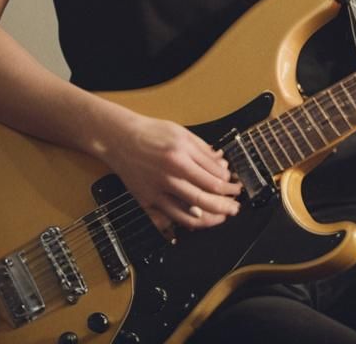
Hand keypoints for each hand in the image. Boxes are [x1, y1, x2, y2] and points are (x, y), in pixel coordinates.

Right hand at [102, 112, 241, 236]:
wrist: (119, 139)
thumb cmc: (150, 133)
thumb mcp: (182, 133)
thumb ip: (203, 150)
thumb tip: (222, 164)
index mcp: (181, 154)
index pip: (214, 175)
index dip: (229, 183)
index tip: (235, 185)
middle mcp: (171, 173)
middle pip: (206, 195)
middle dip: (226, 203)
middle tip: (236, 206)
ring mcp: (158, 189)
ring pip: (191, 211)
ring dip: (211, 216)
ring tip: (223, 216)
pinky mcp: (147, 200)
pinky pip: (171, 217)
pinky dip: (187, 221)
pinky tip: (198, 220)